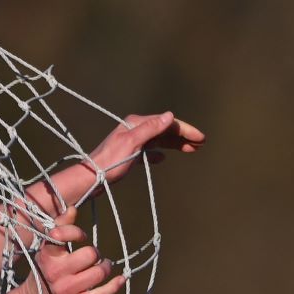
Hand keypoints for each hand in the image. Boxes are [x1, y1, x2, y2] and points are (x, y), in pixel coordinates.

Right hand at [21, 207, 124, 293]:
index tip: (82, 237)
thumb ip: (59, 228)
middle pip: (90, 254)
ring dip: (106, 267)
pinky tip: (120, 279)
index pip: (62, 234)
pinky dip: (115, 284)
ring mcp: (66, 290)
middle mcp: (55, 272)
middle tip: (94, 257)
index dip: (77, 233)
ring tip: (104, 267)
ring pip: (99, 273)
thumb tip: (72, 209)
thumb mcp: (47, 249)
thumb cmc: (45, 270)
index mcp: (47, 255)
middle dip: (96, 254)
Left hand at [90, 112, 204, 182]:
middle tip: (201, 144)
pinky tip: (162, 159)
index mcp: (136, 123)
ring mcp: (132, 142)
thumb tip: (169, 116)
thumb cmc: (110, 161)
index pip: (167, 123)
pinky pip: (148, 151)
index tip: (201, 138)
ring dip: (174, 144)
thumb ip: (150, 129)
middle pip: (164, 130)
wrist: (92, 177)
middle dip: (183, 136)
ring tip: (190, 150)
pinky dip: (157, 154)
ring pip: (158, 141)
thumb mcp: (132, 143)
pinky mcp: (128, 155)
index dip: (185, 129)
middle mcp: (134, 130)